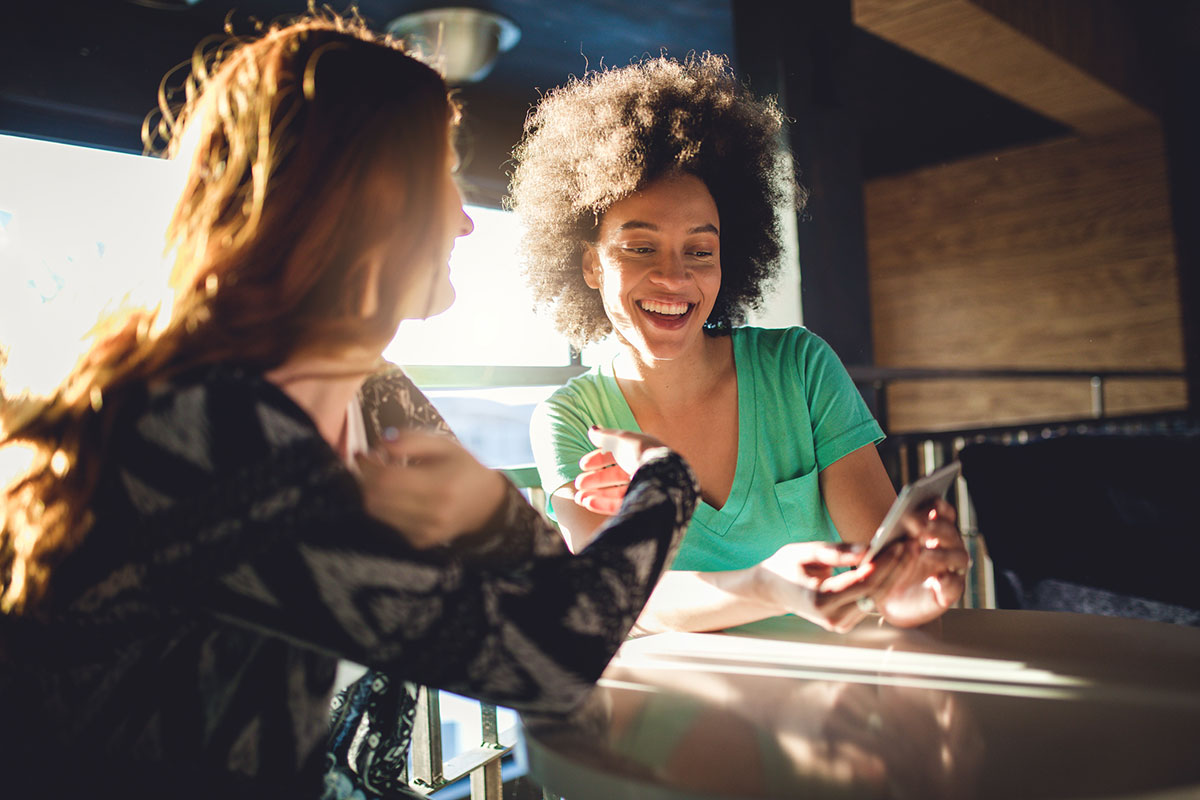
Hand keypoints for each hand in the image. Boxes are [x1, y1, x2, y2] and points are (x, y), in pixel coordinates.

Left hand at [355, 431, 506, 548]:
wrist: (486, 505)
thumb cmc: (462, 468)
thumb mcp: (443, 444)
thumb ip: (411, 440)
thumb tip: (381, 444)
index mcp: (440, 485)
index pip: (386, 479)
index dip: (367, 466)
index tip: (362, 453)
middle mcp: (432, 513)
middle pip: (375, 498)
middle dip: (365, 478)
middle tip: (369, 464)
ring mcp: (425, 532)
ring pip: (377, 512)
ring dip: (371, 492)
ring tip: (382, 477)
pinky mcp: (420, 541)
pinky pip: (388, 522)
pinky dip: (385, 506)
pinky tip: (398, 495)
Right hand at [572, 426, 670, 514]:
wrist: (661, 476)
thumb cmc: (642, 453)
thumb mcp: (620, 440)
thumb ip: (605, 436)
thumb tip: (591, 430)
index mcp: (640, 451)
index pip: (616, 456)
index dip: (598, 459)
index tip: (582, 464)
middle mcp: (643, 470)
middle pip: (614, 476)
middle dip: (595, 479)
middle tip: (578, 483)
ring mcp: (643, 488)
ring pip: (616, 492)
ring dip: (595, 494)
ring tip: (579, 498)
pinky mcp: (642, 505)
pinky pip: (621, 505)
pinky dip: (603, 504)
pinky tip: (588, 503)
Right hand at [755, 541, 906, 632]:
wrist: (772, 590)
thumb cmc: (786, 566)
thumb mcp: (805, 551)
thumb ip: (837, 552)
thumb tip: (870, 549)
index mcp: (820, 600)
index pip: (863, 582)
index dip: (885, 564)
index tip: (901, 544)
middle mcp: (832, 617)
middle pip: (876, 592)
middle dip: (897, 568)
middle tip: (912, 545)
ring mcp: (839, 624)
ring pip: (877, 598)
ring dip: (895, 575)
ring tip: (908, 551)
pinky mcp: (846, 622)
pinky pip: (871, 601)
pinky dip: (884, 582)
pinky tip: (895, 565)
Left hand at [874, 498, 969, 627]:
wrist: (889, 602)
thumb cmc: (888, 569)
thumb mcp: (885, 550)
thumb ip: (890, 537)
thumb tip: (887, 530)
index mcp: (934, 532)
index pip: (944, 513)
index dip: (939, 506)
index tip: (930, 502)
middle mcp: (948, 548)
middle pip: (950, 532)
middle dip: (936, 527)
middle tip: (919, 527)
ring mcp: (952, 570)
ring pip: (958, 556)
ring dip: (942, 553)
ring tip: (923, 553)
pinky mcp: (949, 593)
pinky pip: (954, 586)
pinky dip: (947, 582)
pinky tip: (936, 579)